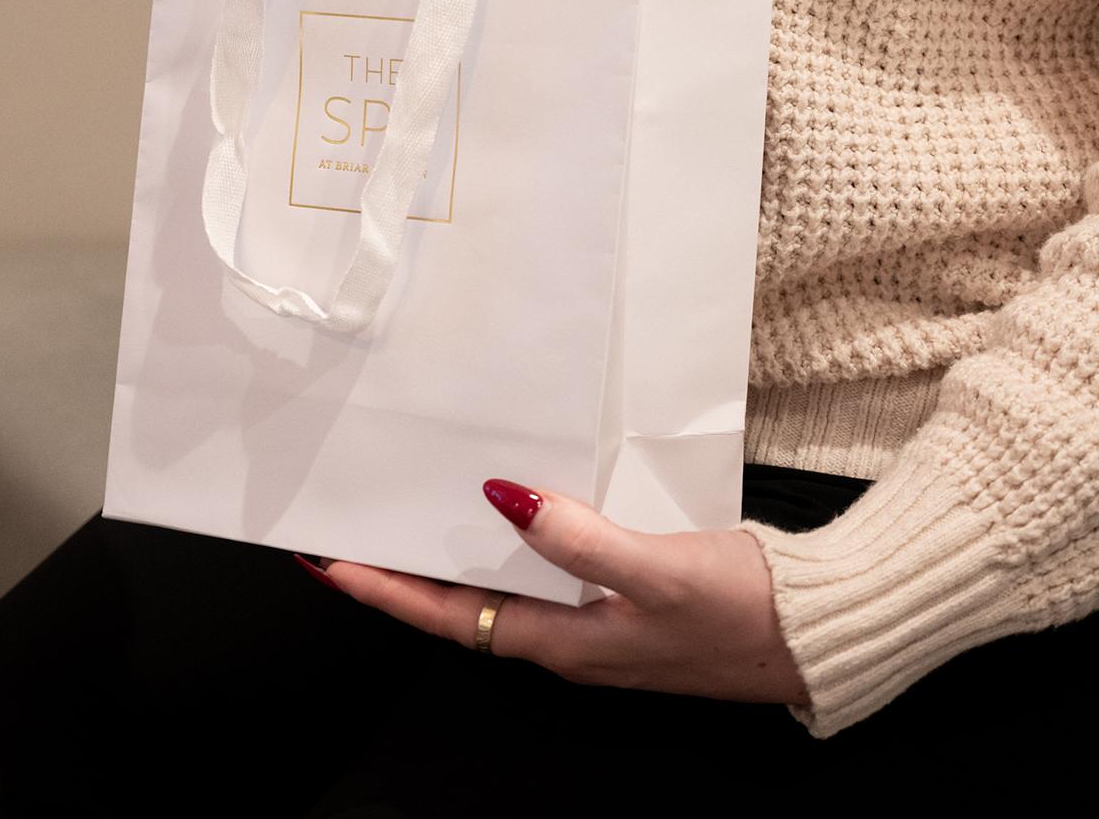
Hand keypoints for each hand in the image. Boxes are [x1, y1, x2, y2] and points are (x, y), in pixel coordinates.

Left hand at [308, 479, 807, 705]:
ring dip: (454, 555)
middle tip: (356, 526)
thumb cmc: (746, 612)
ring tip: (412, 510)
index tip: (329, 560)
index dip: (385, 589)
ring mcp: (600, 622)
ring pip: (504, 589)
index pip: (451, 618)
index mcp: (566, 645)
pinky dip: (514, 541)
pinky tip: (514, 504)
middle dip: (405, 571)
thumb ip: (582, 541)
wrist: (819, 632)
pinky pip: (547, 571)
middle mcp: (572, 640)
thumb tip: (504, 503)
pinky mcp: (628, 598)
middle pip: (465, 608)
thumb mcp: (660, 573)